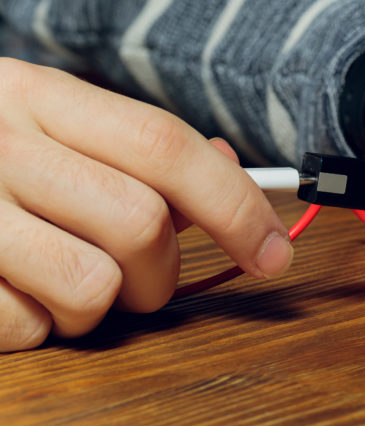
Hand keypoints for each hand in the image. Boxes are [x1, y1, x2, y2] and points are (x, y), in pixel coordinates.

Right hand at [0, 58, 291, 351]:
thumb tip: (229, 172)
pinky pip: (25, 329)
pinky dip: (36, 325)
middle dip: (163, 270)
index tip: (276, 251)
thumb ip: (135, 145)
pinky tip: (11, 290)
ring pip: (91, 287)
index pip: (165, 146)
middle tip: (144, 275)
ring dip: (100, 303)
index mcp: (39, 96)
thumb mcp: (48, 119)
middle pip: (140, 225)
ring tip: (69, 279)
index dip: (235, 205)